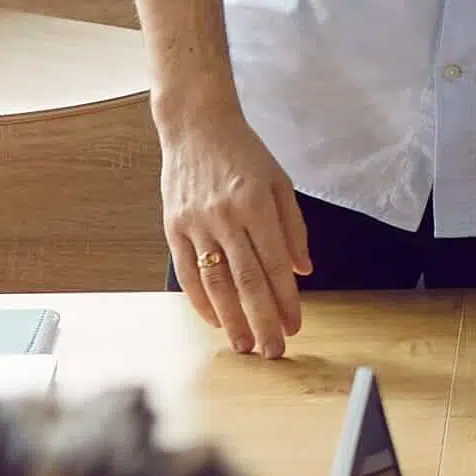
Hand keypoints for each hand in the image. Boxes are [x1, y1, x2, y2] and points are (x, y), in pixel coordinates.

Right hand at [157, 97, 310, 357]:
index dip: (286, 300)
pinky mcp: (173, 226)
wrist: (196, 124)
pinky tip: (214, 320)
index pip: (274, 264)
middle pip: (246, 280)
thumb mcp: (279, 181)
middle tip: (273, 351)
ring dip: (231, 318)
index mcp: (256, 204)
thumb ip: (293, 227)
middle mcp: (225, 216)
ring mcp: (196, 222)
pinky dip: (200, 300)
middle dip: (262, 320)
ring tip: (244, 345)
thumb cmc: (244, 153)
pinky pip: (187, 271)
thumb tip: (302, 271)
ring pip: (215, 282)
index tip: (295, 326)